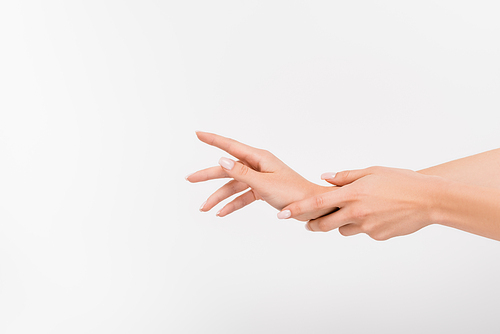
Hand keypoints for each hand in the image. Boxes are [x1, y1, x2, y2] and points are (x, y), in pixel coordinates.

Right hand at [186, 131, 336, 219]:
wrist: (312, 207)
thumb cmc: (293, 193)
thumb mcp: (265, 184)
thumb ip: (241, 173)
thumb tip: (222, 159)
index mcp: (259, 158)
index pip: (230, 146)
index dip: (213, 139)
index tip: (197, 133)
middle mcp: (258, 165)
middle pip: (227, 168)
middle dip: (208, 175)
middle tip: (189, 179)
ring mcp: (260, 177)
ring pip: (233, 185)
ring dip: (219, 197)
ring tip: (204, 208)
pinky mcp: (262, 189)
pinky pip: (243, 195)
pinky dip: (233, 204)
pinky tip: (222, 212)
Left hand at [279, 166, 443, 239]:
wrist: (429, 200)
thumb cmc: (401, 181)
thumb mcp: (372, 171)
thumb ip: (345, 176)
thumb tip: (325, 177)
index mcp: (352, 194)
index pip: (316, 203)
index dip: (297, 209)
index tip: (282, 214)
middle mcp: (356, 212)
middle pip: (323, 224)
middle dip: (313, 223)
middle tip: (309, 221)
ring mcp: (367, 227)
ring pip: (342, 230)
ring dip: (340, 224)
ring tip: (354, 211)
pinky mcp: (377, 236)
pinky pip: (361, 233)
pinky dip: (362, 226)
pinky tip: (376, 215)